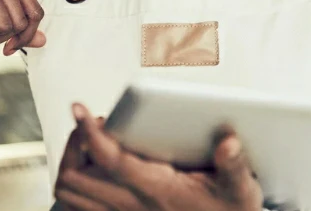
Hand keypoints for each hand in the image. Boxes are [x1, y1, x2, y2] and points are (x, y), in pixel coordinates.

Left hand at [54, 103, 262, 210]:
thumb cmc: (228, 210)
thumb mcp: (240, 189)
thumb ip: (234, 165)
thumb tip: (229, 143)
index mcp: (156, 190)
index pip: (110, 160)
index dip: (89, 132)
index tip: (80, 110)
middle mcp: (131, 205)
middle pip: (75, 176)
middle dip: (76, 143)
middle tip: (96, 124)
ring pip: (70, 193)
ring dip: (73, 163)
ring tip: (93, 142)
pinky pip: (77, 205)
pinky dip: (77, 184)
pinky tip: (93, 167)